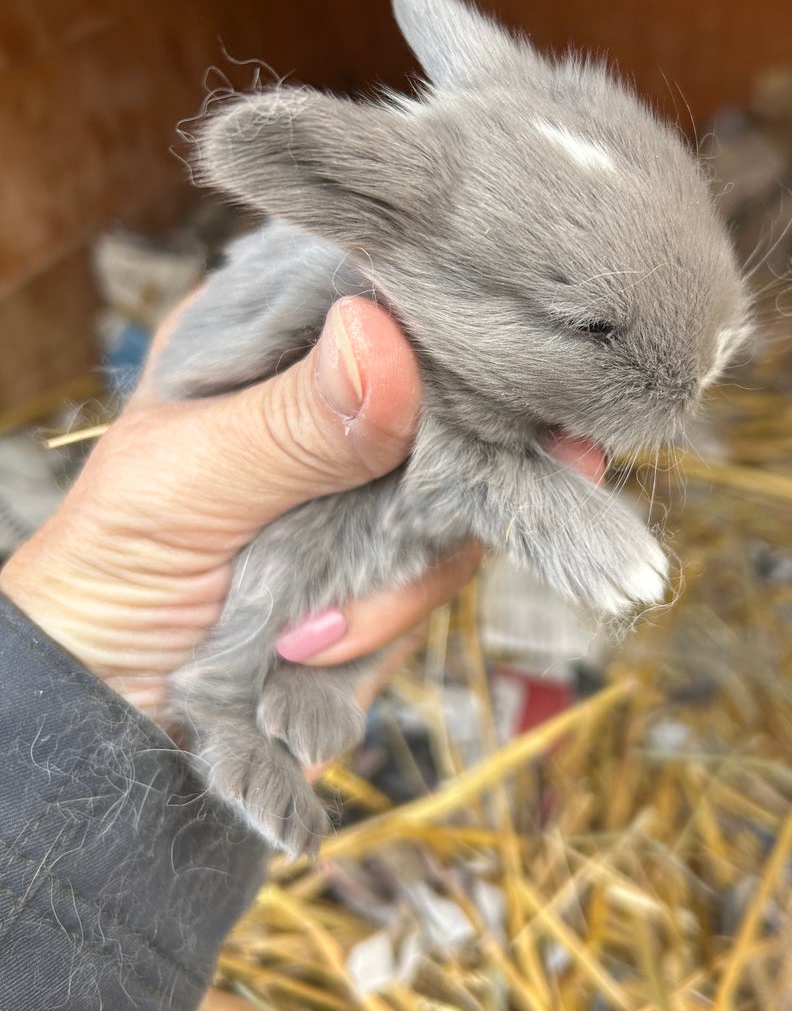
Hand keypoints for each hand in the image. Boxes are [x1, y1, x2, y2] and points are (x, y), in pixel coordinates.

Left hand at [0, 295, 479, 727]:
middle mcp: (332, 402)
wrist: (114, 719)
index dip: (426, 319)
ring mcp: (373, 482)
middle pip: (446, 392)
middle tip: (390, 516)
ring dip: (390, 570)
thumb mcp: (188, 485)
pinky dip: (390, 613)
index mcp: (268, 343)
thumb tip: (385, 338)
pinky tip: (311, 641)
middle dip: (427, 464)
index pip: (375, 292)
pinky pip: (445, 567)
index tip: (463, 362)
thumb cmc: (109, 576)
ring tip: (297, 621)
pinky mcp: (397, 559)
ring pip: (460, 487)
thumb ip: (291, 423)